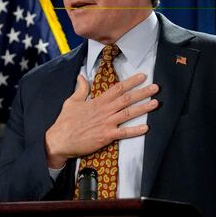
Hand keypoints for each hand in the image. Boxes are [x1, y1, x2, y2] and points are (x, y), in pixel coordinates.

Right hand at [45, 73, 159, 167]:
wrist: (59, 140)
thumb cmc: (65, 122)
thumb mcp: (72, 102)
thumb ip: (80, 89)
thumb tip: (82, 76)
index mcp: (97, 101)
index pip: (117, 88)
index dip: (131, 82)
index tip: (142, 76)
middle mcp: (104, 110)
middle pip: (127, 99)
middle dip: (142, 92)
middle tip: (156, 87)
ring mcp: (106, 123)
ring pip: (128, 113)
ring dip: (143, 108)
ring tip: (156, 102)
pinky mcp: (106, 136)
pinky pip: (123, 133)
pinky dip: (135, 130)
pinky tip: (146, 127)